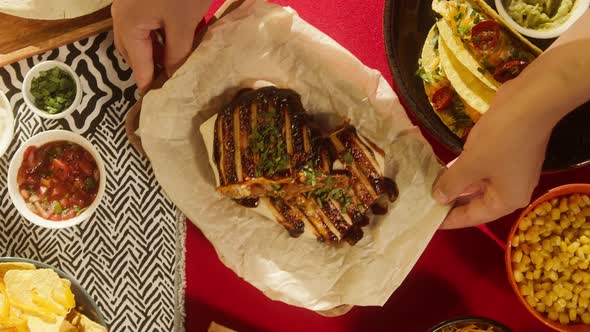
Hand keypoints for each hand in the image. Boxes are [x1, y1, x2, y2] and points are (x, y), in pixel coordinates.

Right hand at [112, 0, 211, 91]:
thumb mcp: (183, 25)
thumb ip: (176, 55)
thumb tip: (170, 76)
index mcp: (128, 25)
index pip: (138, 64)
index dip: (148, 84)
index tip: (157, 102)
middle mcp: (120, 15)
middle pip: (132, 51)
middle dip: (149, 67)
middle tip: (167, 83)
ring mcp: (127, 4)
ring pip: (137, 36)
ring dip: (153, 52)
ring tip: (173, 63)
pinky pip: (143, 23)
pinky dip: (155, 36)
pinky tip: (172, 40)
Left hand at [433, 13, 589, 228]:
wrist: (531, 102)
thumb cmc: (501, 139)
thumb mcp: (471, 164)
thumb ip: (452, 183)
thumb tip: (439, 198)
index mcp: (506, 200)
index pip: (473, 217)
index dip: (450, 220)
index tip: (428, 223)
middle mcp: (511, 190)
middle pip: (476, 202)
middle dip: (451, 202)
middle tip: (424, 204)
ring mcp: (510, 171)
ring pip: (478, 184)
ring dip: (456, 184)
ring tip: (430, 187)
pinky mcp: (507, 153)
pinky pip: (482, 168)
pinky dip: (465, 170)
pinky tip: (445, 168)